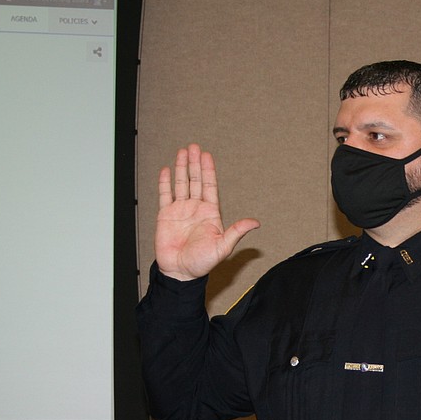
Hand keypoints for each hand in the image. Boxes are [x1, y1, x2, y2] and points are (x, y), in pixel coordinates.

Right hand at [155, 144, 259, 280]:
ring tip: (182, 152)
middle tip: (194, 147)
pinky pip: (165, 195)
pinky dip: (165, 182)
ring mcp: (180, 211)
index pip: (209, 186)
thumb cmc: (202, 263)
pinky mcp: (166, 216)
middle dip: (194, 164)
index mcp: (210, 214)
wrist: (180, 273)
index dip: (208, 171)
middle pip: (195, 180)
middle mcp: (195, 209)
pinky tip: (167, 170)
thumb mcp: (223, 247)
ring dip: (181, 168)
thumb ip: (236, 232)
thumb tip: (255, 222)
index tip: (207, 156)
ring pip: (181, 184)